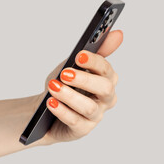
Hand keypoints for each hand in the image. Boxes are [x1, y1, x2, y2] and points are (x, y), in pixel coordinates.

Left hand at [40, 30, 123, 144]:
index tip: (78, 55)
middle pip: (104, 88)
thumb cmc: (64, 84)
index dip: (94, 62)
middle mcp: (106, 98)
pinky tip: (51, 103)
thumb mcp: (75, 64)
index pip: (106, 70)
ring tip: (53, 87)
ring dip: (70, 96)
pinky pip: (75, 121)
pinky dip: (62, 111)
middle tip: (64, 73)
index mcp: (107, 80)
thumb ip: (96, 50)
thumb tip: (118, 33)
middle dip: (84, 79)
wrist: (45, 109)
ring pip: (89, 107)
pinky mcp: (83, 129)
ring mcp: (96, 116)